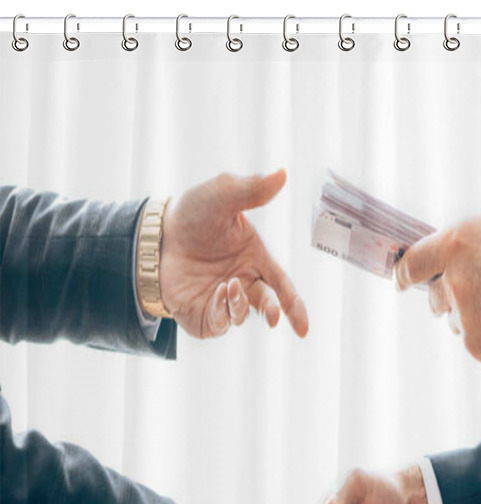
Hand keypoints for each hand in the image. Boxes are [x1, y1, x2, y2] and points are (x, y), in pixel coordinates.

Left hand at [159, 170, 308, 338]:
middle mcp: (244, 283)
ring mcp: (223, 301)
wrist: (154, 236)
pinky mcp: (203, 314)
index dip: (294, 307)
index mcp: (256, 260)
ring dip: (239, 303)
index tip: (303, 328)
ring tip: (227, 286)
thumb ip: (251, 189)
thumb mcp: (222, 196)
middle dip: (272, 311)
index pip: (282, 287)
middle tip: (272, 316)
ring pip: (241, 314)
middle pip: (267, 305)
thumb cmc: (192, 215)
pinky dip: (221, 312)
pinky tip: (215, 293)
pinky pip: (219, 322)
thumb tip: (281, 174)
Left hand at [395, 218, 480, 371]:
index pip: (413, 262)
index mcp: (458, 244)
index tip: (401, 280)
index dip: (405, 273)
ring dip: (476, 317)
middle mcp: (453, 282)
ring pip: (459, 321)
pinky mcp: (478, 347)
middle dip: (449, 296)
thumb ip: (479, 247)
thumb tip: (462, 257)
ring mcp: (464, 319)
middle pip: (434, 297)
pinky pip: (480, 342)